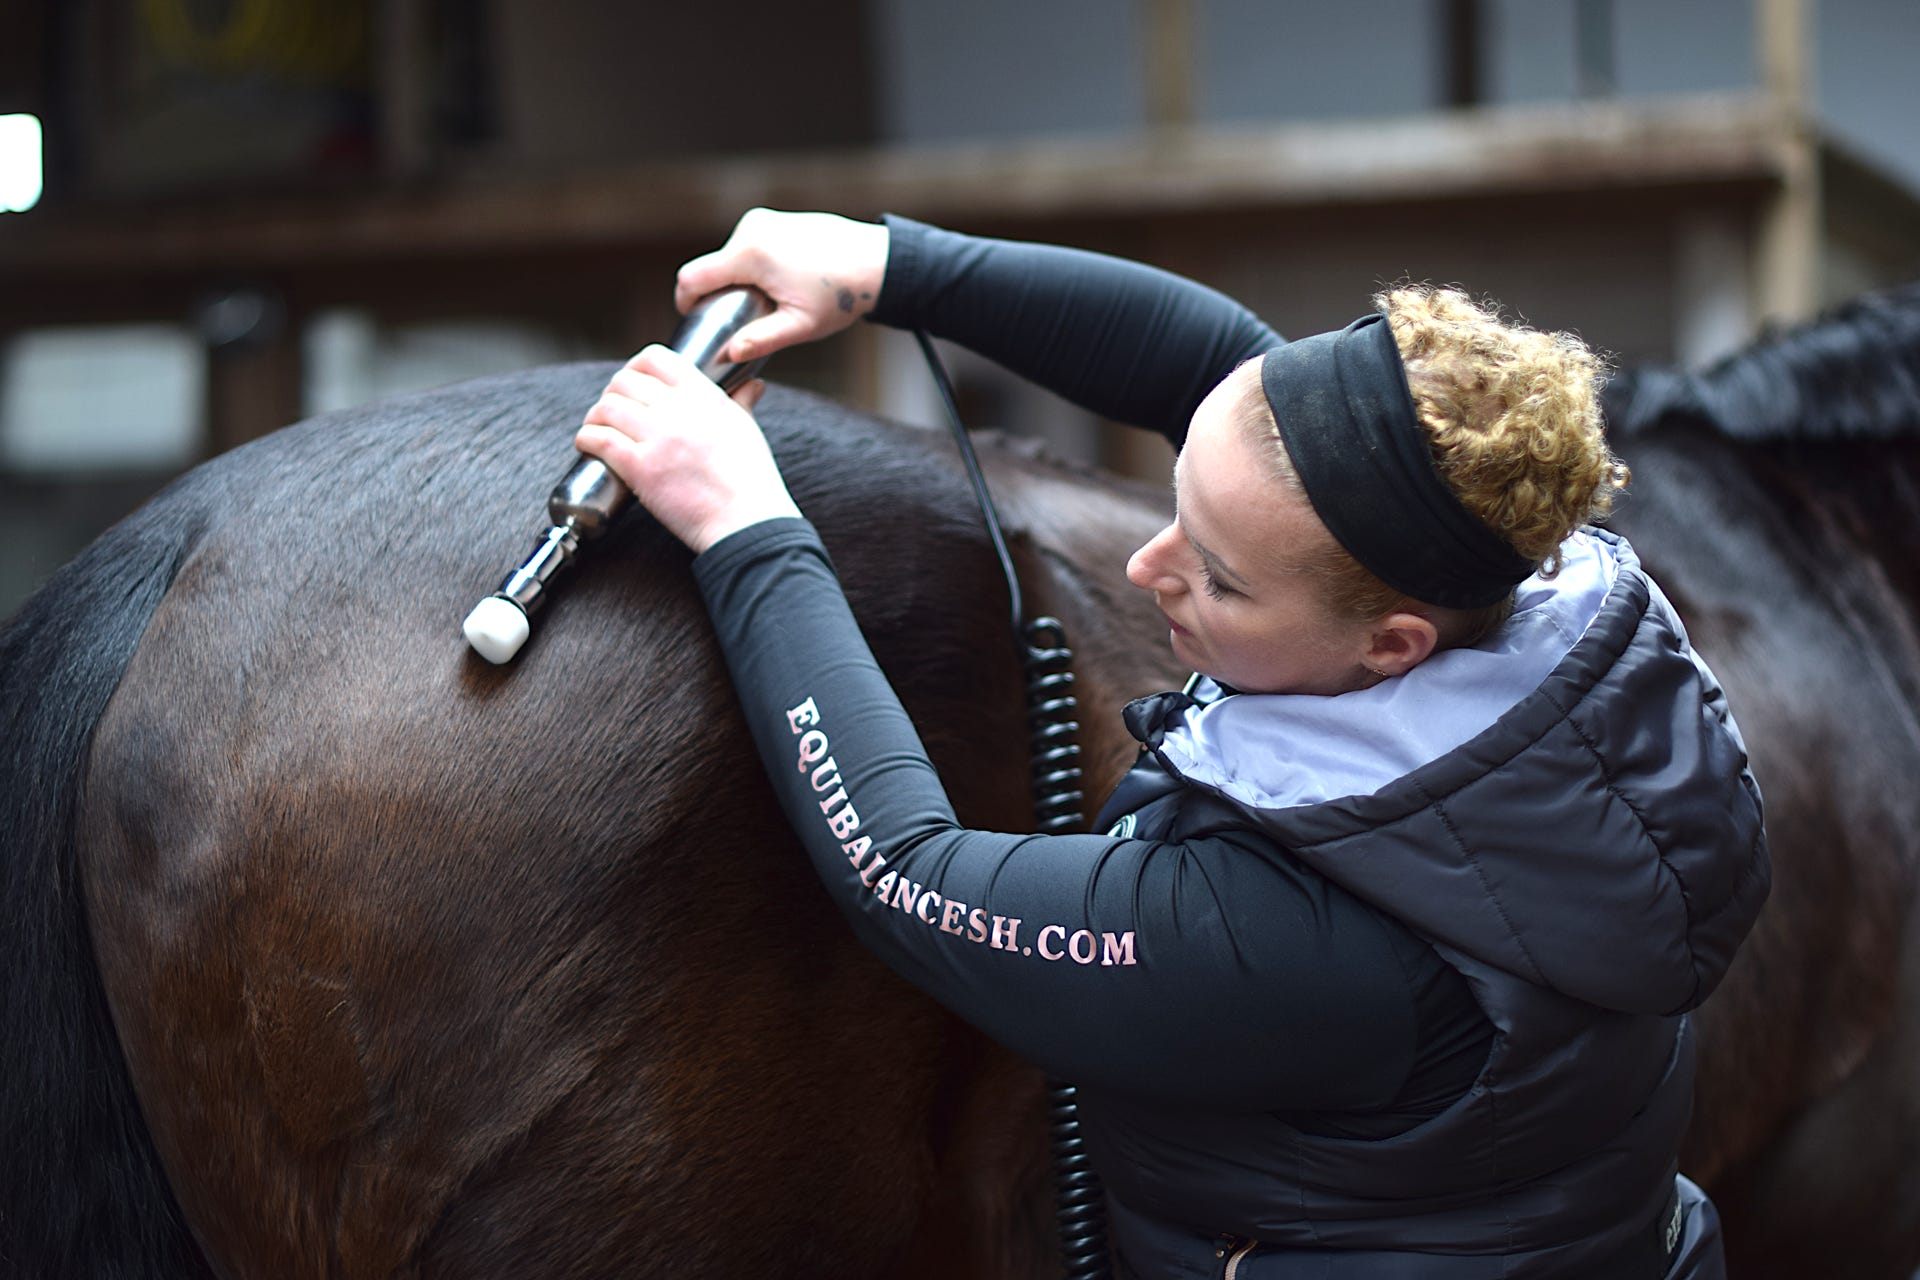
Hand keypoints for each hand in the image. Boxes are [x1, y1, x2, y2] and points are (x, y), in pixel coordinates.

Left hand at [575, 345, 800, 554]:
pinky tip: (588, 446)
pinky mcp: (640, 467)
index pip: (655, 358)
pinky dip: (586, 440)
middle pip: (624, 382)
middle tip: (613, 414)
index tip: (632, 384)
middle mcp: (678, 409)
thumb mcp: (748, 430)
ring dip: (595, 418)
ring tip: (598, 431)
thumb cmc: (751, 481)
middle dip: (612, 395)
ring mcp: (658, 437)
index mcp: (704, 396)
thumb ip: (742, 402)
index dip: (635, 368)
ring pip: (606, 408)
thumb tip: (751, 385)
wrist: (747, 522)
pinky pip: (598, 439)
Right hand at [675, 208, 889, 363]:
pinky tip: (780, 283)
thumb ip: (761, 341)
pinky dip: (753, 266)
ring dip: (738, 280)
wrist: (877, 262)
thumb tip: (730, 354)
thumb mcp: (800, 326)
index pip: (692, 278)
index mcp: (750, 254)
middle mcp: (751, 229)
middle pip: (711, 268)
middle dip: (719, 294)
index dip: (684, 302)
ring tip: (771, 300)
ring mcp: (762, 220)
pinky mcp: (772, 219)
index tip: (693, 320)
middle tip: (747, 318)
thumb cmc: (842, 295)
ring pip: (729, 257)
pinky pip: (747, 246)